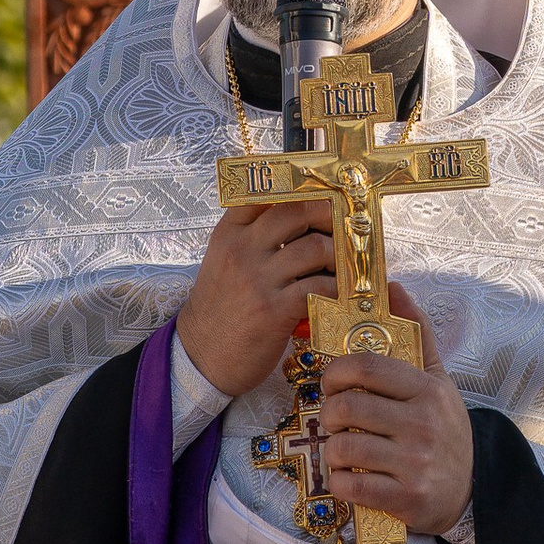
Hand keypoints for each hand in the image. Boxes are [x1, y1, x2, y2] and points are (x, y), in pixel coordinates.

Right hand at [176, 199, 339, 397]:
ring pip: (314, 247)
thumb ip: (253, 238)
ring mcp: (257, 279)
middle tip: (342, 228)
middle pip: (297, 211)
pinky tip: (337, 294)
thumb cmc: (220, 309)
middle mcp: (242, 250)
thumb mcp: (224, 262)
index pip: (262, 191)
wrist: (200, 355)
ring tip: (341, 267)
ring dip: (337, 256)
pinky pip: (318, 287)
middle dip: (329, 216)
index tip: (320, 192)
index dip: (297, 188)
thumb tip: (301, 218)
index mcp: (229, 234)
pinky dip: (335, 289)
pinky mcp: (274, 310)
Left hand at [317, 288, 474, 536]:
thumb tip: (394, 288)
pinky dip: (340, 482)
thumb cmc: (443, 429)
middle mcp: (423, 424)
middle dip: (328, 413)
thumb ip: (417, 333)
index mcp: (427, 390)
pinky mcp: (407, 499)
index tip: (332, 381)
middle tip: (335, 419)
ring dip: (332, 451)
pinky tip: (350, 478)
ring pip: (344, 447)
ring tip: (343, 450)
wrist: (470, 491)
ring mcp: (416, 463)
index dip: (335, 371)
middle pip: (347, 406)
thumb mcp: (437, 380)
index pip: (366, 367)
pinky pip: (350, 487)